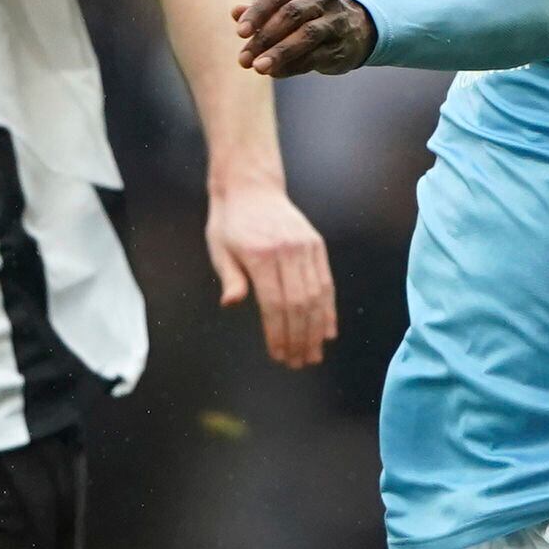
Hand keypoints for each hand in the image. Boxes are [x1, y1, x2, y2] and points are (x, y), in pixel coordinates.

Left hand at [206, 177, 336, 367]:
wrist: (251, 186)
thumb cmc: (230, 223)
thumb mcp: (220, 248)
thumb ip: (230, 278)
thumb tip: (232, 304)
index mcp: (260, 254)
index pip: (274, 303)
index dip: (278, 333)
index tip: (279, 355)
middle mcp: (287, 251)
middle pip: (299, 304)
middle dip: (300, 338)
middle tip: (299, 362)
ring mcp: (305, 247)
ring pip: (317, 296)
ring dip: (316, 329)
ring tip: (314, 353)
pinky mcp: (316, 245)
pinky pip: (326, 282)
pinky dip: (328, 309)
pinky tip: (327, 331)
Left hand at [233, 0, 375, 77]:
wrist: (353, 29)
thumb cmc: (306, 16)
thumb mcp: (283, 6)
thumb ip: (259, 10)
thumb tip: (234, 13)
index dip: (257, 13)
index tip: (240, 33)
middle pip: (291, 14)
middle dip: (265, 37)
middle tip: (244, 59)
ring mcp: (335, 21)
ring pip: (307, 35)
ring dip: (280, 53)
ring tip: (259, 68)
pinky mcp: (341, 45)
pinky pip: (316, 56)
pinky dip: (293, 66)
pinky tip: (276, 73)